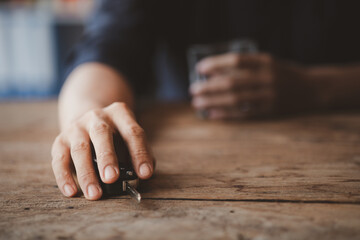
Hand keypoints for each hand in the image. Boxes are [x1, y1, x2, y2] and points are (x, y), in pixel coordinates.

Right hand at [51, 102, 154, 199]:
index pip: (132, 132)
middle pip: (102, 134)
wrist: (88, 122)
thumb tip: (141, 175)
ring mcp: (77, 127)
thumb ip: (137, 154)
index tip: (145, 174)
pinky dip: (64, 177)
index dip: (140, 153)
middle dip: (107, 157)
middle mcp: (97, 117)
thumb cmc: (116, 137)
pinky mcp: (60, 141)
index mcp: (119, 114)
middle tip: (112, 178)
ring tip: (94, 193)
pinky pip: (60, 159)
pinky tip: (72, 192)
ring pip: (80, 149)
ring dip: (86, 173)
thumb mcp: (130, 139)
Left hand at [190, 53, 308, 118]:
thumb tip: (215, 74)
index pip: (236, 60)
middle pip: (232, 83)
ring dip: (213, 102)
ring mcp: (269, 96)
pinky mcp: (270, 111)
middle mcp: (267, 78)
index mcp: (266, 61)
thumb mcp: (268, 63)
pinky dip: (226, 115)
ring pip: (235, 100)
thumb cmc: (283, 73)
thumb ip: (246, 66)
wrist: (312, 89)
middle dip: (208, 87)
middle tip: (193, 90)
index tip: (199, 68)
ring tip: (197, 104)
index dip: (215, 63)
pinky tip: (212, 115)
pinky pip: (244, 114)